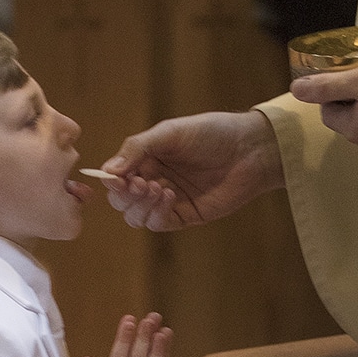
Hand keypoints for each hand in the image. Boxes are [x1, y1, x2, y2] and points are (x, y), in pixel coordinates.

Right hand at [100, 111, 281, 230]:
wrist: (250, 149)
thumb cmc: (211, 133)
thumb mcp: (169, 133)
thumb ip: (137, 149)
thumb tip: (106, 172)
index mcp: (147, 159)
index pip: (117, 177)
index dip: (113, 181)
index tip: (117, 178)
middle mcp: (154, 180)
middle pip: (122, 201)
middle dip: (124, 195)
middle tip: (137, 184)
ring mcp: (169, 200)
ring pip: (137, 216)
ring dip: (139, 205)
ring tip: (156, 188)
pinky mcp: (186, 216)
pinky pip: (160, 223)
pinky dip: (157, 213)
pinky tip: (168, 195)